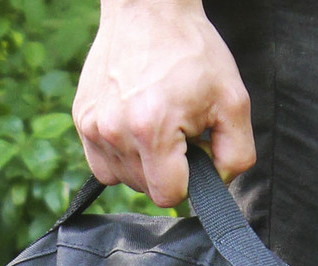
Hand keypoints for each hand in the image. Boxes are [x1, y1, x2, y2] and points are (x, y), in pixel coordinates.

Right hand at [72, 0, 255, 206]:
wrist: (148, 8)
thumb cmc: (191, 51)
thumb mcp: (233, 101)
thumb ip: (236, 155)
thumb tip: (218, 186)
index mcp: (151, 129)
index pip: (169, 195)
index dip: (189, 181)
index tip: (194, 151)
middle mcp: (114, 131)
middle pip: (146, 189)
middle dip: (167, 169)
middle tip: (178, 130)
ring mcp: (92, 126)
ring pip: (124, 179)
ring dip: (144, 164)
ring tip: (156, 124)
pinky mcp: (81, 120)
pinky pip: (103, 164)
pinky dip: (122, 155)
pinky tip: (135, 127)